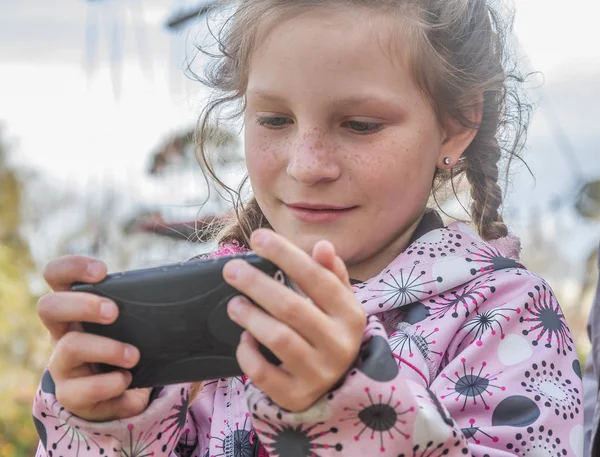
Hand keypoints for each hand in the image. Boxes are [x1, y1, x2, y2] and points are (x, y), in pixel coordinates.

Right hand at [37, 255, 150, 420]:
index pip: (56, 276)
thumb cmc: (127, 344)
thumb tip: (188, 285)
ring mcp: (62, 365)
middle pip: (48, 307)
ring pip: (70, 347)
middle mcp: (62, 333)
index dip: (72, 267)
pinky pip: (85, 390)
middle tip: (114, 312)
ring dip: (107, 348)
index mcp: (75, 308)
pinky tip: (127, 380)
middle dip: (83, 305)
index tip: (102, 271)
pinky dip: (112, 383)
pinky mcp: (72, 395)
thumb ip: (143, 304)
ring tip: (134, 355)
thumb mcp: (132, 322)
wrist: (122, 394)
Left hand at [223, 229, 365, 411]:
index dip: (286, 255)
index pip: (318, 278)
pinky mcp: (296, 396)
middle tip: (231, 269)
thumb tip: (322, 246)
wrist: (338, 388)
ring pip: (278, 339)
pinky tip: (245, 339)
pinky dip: (248, 354)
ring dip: (251, 317)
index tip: (258, 238)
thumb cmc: (330, 333)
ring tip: (234, 304)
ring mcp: (319, 374)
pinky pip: (264, 374)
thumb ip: (330, 274)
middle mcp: (339, 345)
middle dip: (257, 284)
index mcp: (350, 316)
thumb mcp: (339, 304)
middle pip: (292, 308)